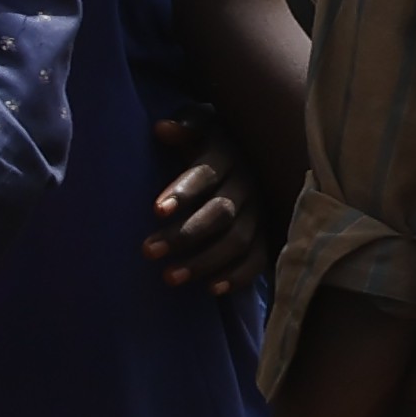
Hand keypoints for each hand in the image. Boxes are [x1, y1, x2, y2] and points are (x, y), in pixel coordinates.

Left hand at [142, 142, 267, 291]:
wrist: (256, 152)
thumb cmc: (211, 143)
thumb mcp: (201, 128)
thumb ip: (184, 128)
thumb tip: (162, 128)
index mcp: (228, 157)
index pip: (206, 176)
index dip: (183, 192)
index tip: (156, 210)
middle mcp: (248, 185)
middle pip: (220, 213)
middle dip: (184, 234)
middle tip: (148, 251)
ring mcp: (260, 213)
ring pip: (237, 240)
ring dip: (204, 261)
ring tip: (168, 277)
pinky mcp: (267, 235)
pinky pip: (258, 260)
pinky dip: (238, 276)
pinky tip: (212, 289)